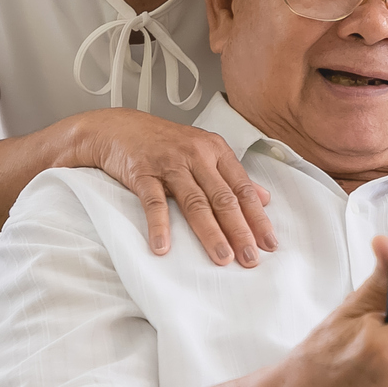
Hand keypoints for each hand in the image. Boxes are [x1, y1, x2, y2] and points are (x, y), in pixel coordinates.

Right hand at [75, 109, 275, 262]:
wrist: (118, 128)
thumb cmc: (164, 142)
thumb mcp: (204, 151)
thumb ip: (232, 176)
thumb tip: (264, 198)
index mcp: (216, 150)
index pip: (242, 189)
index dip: (258, 218)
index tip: (269, 243)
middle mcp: (197, 155)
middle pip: (223, 198)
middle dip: (240, 231)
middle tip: (250, 259)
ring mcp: (170, 164)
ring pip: (195, 202)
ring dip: (210, 233)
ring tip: (222, 258)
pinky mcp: (143, 172)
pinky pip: (154, 202)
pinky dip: (159, 226)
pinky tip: (163, 247)